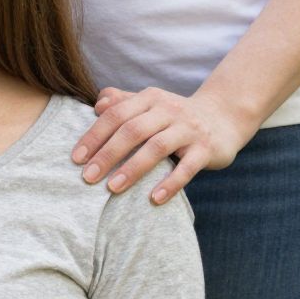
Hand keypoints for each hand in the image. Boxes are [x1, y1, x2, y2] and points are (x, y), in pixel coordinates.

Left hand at [71, 85, 248, 202]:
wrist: (223, 118)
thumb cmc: (175, 117)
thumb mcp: (150, 105)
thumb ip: (123, 103)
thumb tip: (98, 105)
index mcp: (150, 99)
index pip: (116, 114)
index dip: (94, 136)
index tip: (76, 159)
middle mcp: (169, 110)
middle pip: (133, 130)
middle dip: (107, 154)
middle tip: (87, 178)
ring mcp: (189, 129)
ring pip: (157, 147)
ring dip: (133, 169)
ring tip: (112, 188)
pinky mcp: (206, 149)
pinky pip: (187, 168)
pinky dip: (170, 183)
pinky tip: (153, 199)